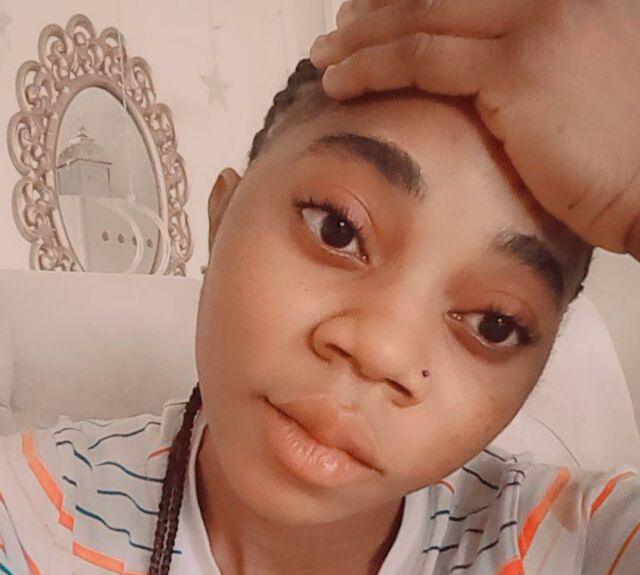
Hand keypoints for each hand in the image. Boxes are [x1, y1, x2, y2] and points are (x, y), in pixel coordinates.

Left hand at [310, 0, 639, 258]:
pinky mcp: (519, 69)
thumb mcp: (589, 88)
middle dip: (381, 8)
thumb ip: (540, 71)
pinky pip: (423, 60)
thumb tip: (495, 89)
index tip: (376, 10)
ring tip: (327, 55)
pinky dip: (373, 67)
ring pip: (423, 19)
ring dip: (364, 37)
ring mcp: (536, 25)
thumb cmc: (629, 156)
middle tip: (342, 25)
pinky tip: (341, 81)